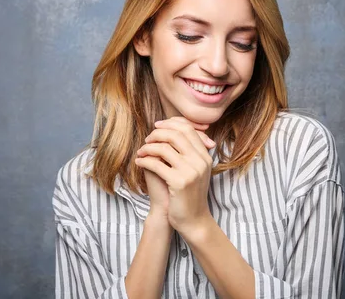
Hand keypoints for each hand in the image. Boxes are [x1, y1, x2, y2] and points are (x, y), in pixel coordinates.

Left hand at [135, 117, 215, 234]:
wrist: (193, 220)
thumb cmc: (188, 195)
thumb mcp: (192, 171)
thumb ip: (186, 152)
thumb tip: (169, 131)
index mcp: (205, 157)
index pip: (188, 129)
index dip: (171, 124)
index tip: (157, 126)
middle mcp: (200, 162)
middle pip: (177, 135)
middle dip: (158, 133)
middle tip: (147, 139)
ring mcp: (191, 172)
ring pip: (165, 148)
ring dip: (148, 148)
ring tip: (141, 152)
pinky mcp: (180, 183)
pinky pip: (157, 164)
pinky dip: (145, 161)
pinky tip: (139, 163)